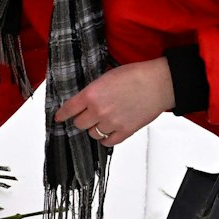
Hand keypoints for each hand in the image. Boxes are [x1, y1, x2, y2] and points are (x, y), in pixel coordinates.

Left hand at [53, 59, 174, 147]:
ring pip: (93, 134)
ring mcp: (112, 123)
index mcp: (91, 94)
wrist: (159, 83)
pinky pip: (108, 142)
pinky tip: (108, 133)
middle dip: (81, 120)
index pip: (68, 109)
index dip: (62, 114)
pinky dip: (106, 139)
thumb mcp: (107, 76)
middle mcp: (99, 110)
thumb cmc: (136, 75)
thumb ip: (93, 89)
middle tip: (86, 117)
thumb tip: (85, 98)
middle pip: (79, 124)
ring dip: (94, 129)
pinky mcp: (125, 131)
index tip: (59, 118)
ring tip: (101, 122)